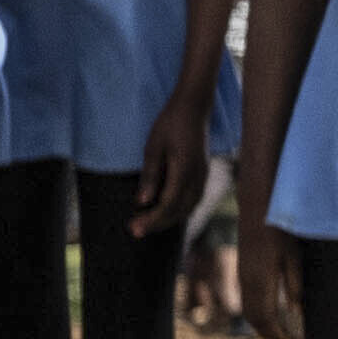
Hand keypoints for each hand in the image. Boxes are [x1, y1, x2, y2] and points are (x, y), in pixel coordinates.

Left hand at [133, 83, 210, 234]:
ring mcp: (203, 176)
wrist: (194, 107)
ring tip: (149, 223)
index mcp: (185, 170)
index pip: (168, 204)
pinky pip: (193, 199)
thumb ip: (150, 175)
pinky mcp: (202, 174)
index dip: (151, 219)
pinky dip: (179, 210)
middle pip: (180, 211)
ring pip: (189, 207)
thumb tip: (142, 202)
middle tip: (136, 231)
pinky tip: (166, 210)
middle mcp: (198, 177)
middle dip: (158, 224)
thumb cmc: (170, 123)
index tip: (134, 228)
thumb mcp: (153, 146)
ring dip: (169, 219)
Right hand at [242, 220, 303, 338]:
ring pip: (248, 312)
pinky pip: (246, 301)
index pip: (266, 319)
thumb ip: (293, 287)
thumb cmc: (280, 231)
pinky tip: (270, 314)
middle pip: (254, 320)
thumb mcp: (293, 258)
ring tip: (280, 333)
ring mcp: (242, 278)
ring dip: (261, 326)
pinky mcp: (241, 272)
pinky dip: (256, 314)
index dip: (277, 334)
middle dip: (269, 334)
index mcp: (260, 282)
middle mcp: (246, 284)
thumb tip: (295, 313)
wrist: (256, 209)